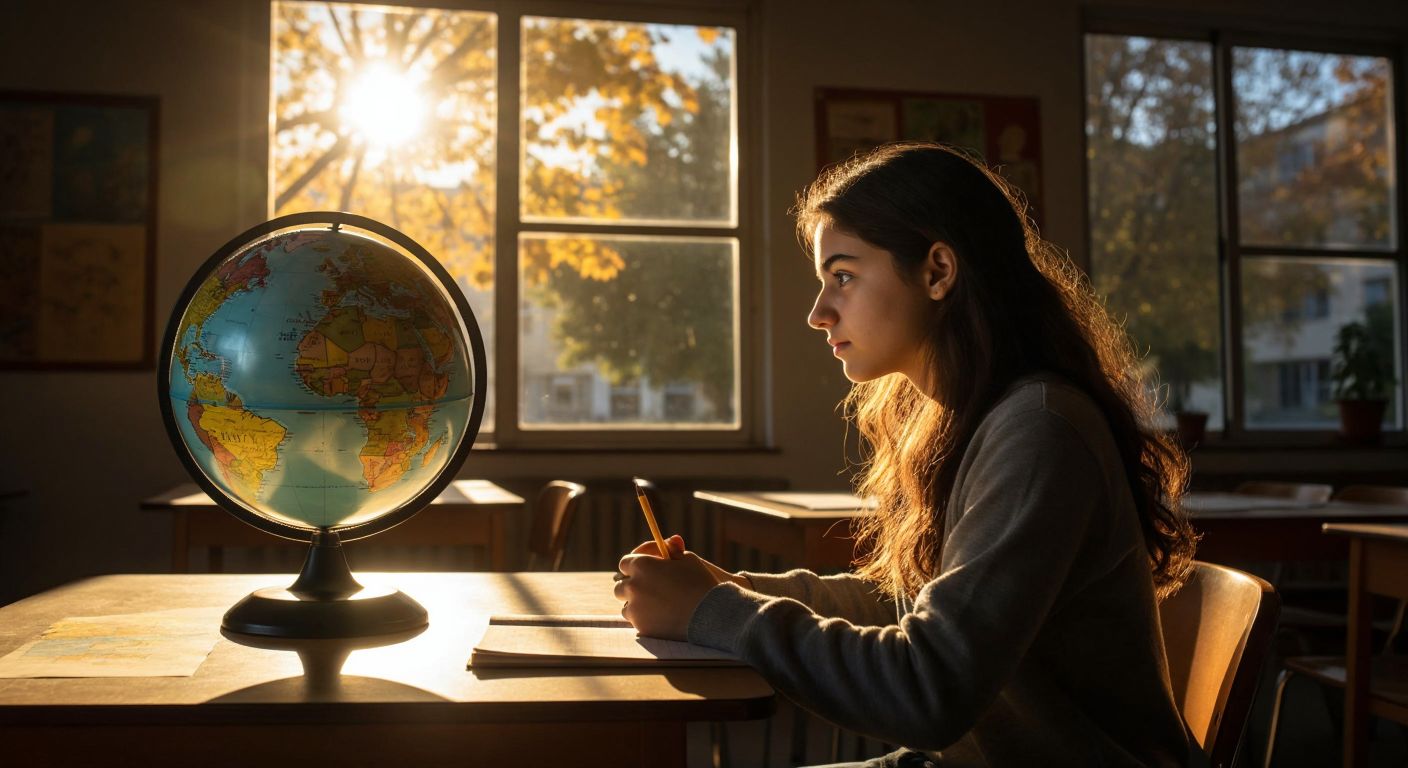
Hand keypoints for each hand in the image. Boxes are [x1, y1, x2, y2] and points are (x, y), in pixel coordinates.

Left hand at [613, 535, 746, 638]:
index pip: (625, 563)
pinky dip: (644, 619)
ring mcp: (635, 609)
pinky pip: (636, 622)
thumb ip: (672, 551)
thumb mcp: (688, 559)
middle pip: (621, 585)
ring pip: (626, 606)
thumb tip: (670, 542)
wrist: (711, 614)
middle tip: (646, 589)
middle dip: (632, 586)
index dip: (635, 566)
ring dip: (636, 604)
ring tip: (653, 605)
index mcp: (642, 565)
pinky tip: (658, 617)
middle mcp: (633, 586)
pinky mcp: (641, 627)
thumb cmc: (701, 582)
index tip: (645, 570)